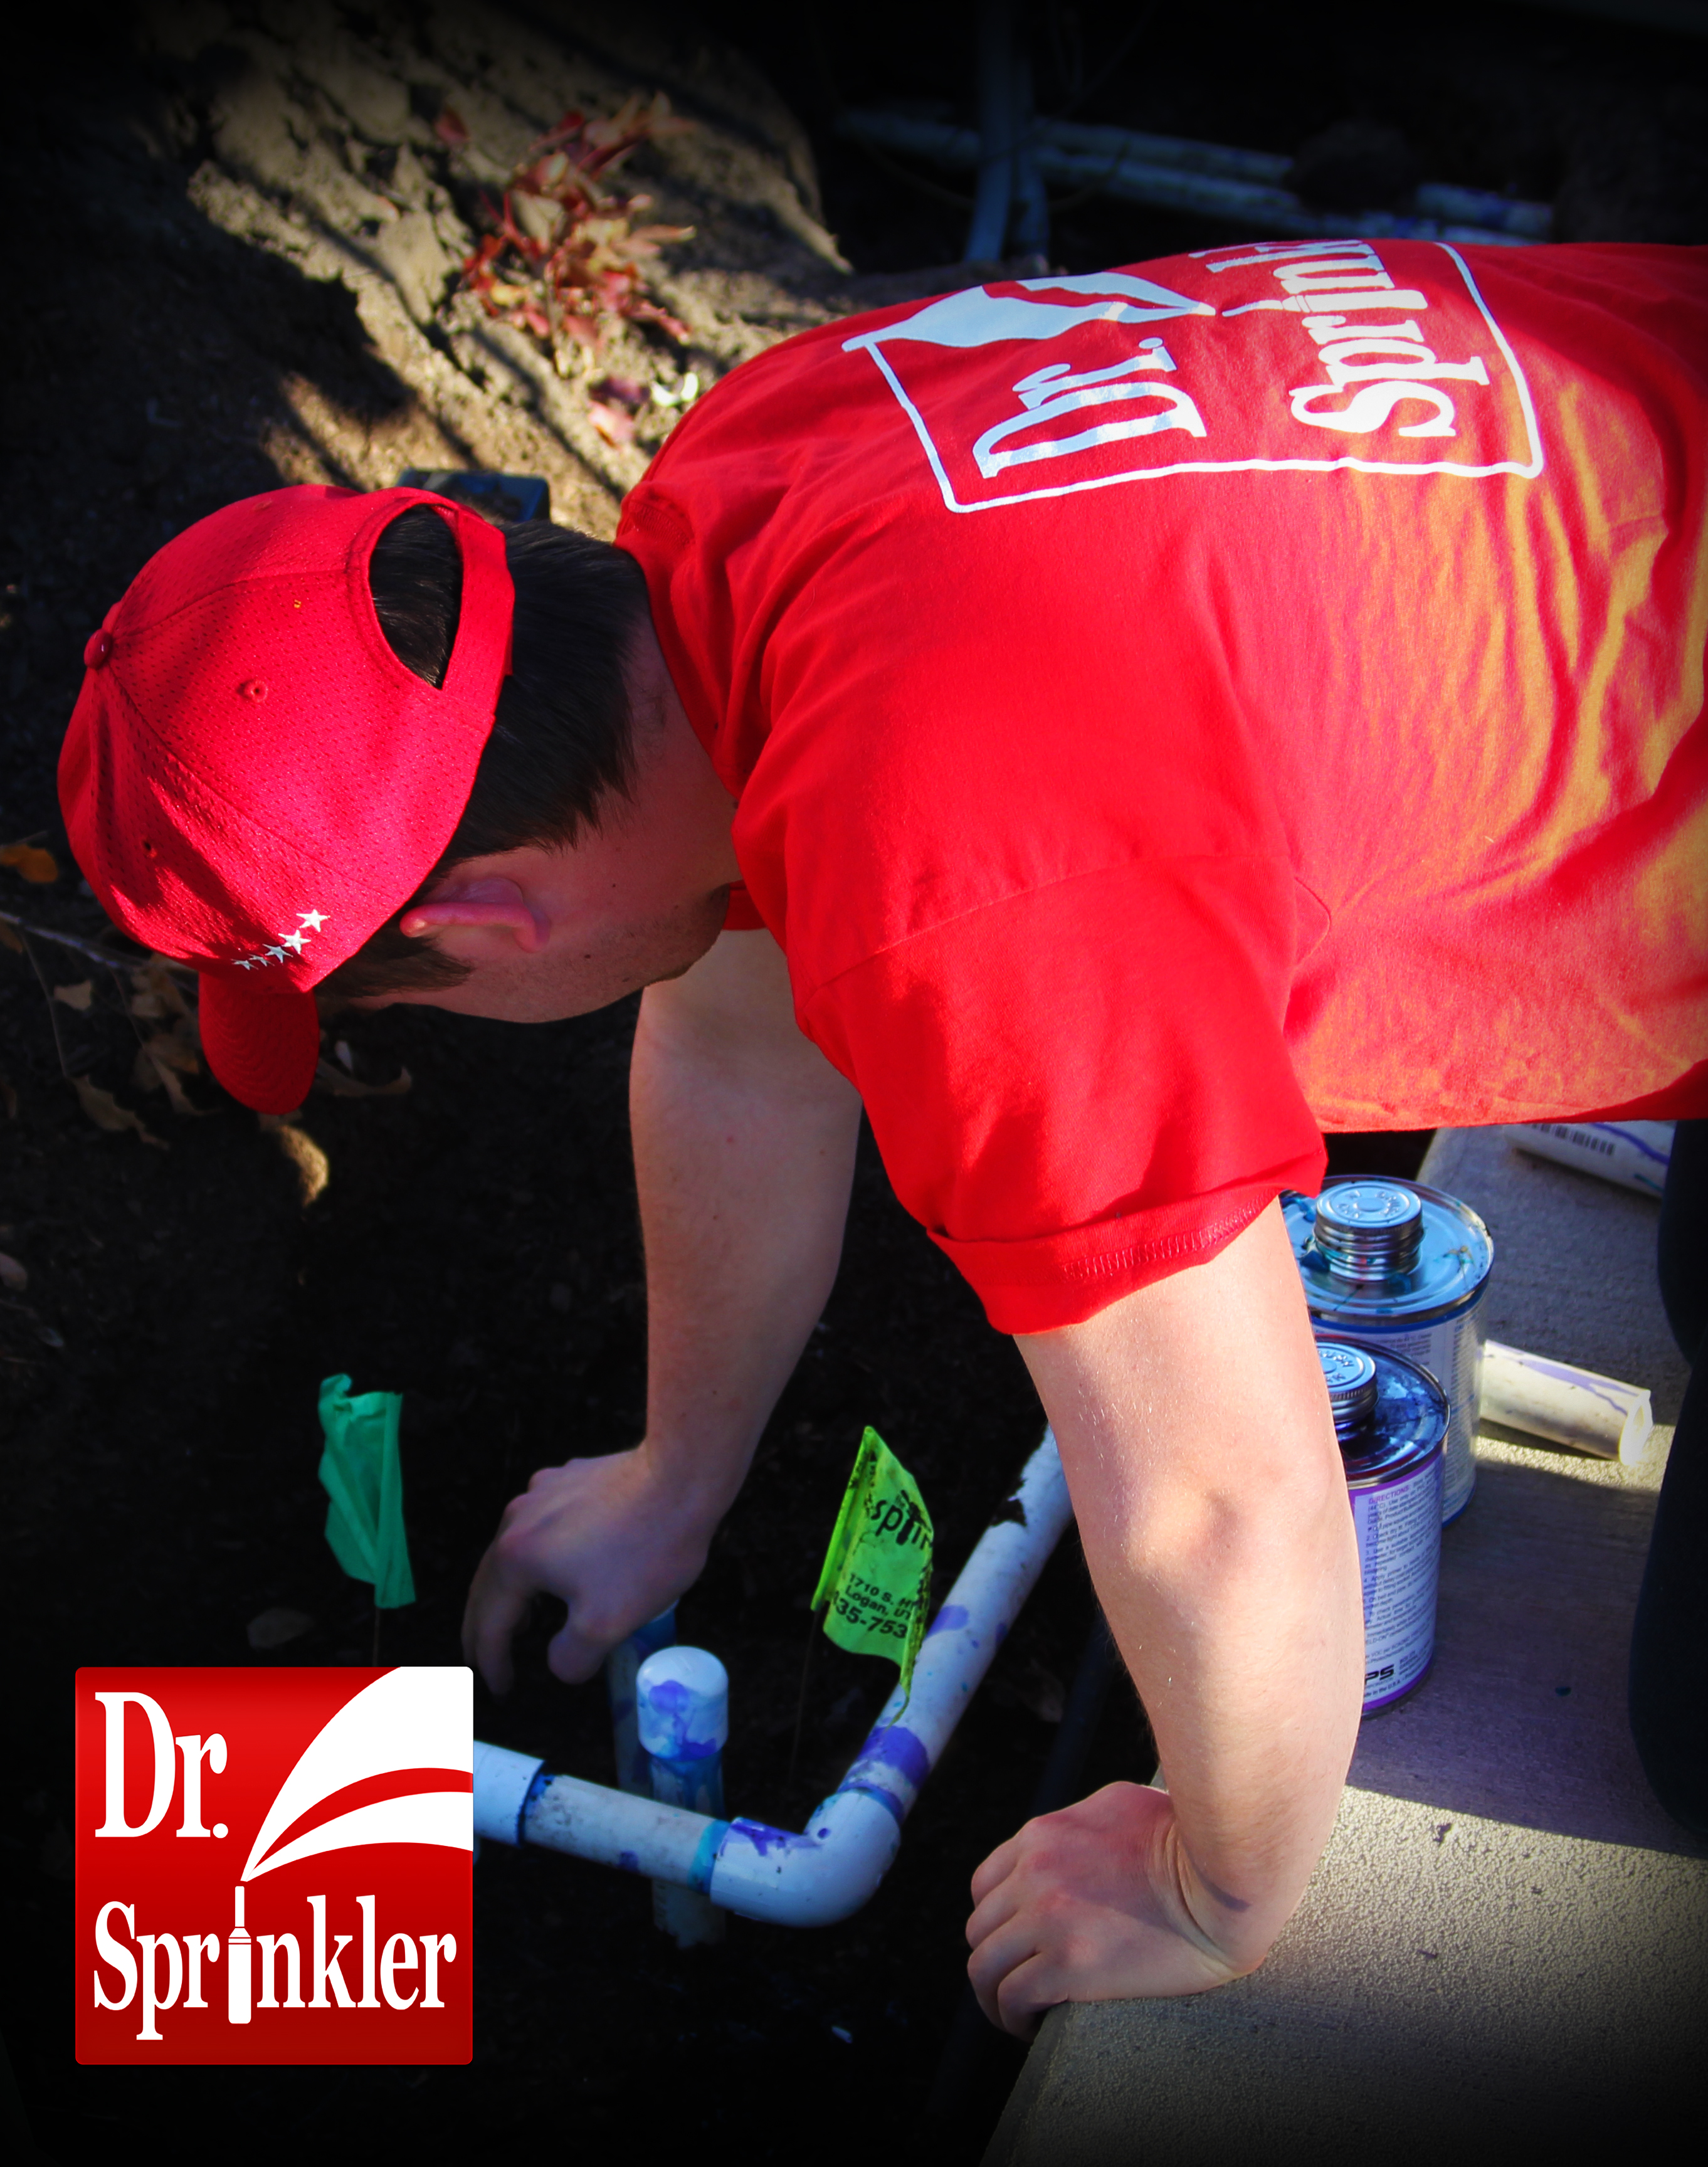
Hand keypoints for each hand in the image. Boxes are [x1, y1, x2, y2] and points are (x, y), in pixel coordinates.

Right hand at [462, 1446, 715, 1691]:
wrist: (682, 1477)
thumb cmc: (645, 1552)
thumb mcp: (606, 1625)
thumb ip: (571, 1657)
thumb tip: (560, 1663)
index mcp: (516, 1557)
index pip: (491, 1623)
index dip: (492, 1663)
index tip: (500, 1692)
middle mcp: (517, 1519)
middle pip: (489, 1583)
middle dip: (483, 1626)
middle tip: (480, 1659)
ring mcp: (542, 1492)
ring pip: (514, 1550)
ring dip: (510, 1591)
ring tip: (520, 1621)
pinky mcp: (570, 1478)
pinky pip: (541, 1526)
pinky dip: (538, 1556)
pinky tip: (560, 1564)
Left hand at [966, 1783, 1252, 2038]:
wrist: (1225, 1878)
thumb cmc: (1189, 1838)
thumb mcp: (1122, 1805)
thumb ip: (1083, 1820)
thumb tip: (1075, 1834)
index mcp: (1042, 1837)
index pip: (986, 1885)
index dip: (995, 1920)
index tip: (1013, 1946)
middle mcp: (1034, 1874)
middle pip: (981, 1928)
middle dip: (994, 1959)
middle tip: (1015, 1985)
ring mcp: (1048, 1919)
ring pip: (984, 1966)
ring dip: (993, 1996)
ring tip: (1015, 2016)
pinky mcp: (1069, 1964)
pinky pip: (1013, 1997)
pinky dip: (1013, 2017)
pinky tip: (1032, 2028)